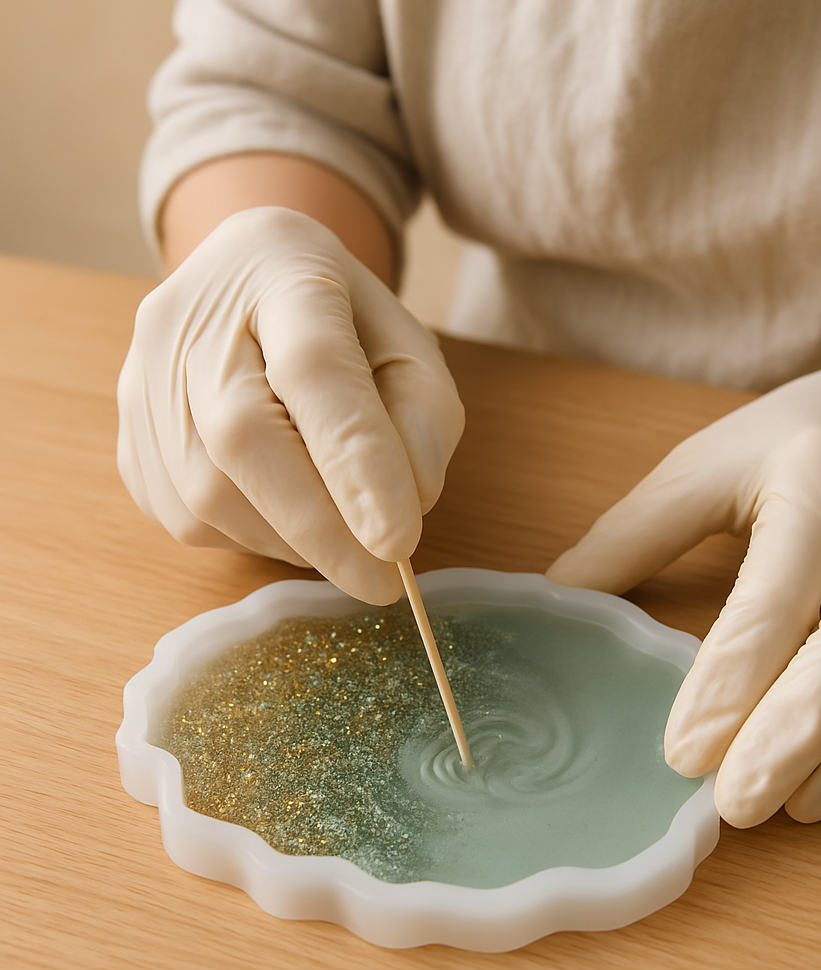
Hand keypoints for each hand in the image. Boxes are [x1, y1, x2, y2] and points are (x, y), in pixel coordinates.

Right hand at [117, 207, 463, 603]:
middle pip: (242, 436)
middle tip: (380, 582)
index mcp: (282, 269)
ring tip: (339, 536)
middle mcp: (192, 315)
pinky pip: (181, 515)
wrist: (249, 285)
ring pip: (205, 491)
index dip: (355, 461)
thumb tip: (406, 505)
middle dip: (320, 529)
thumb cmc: (343, 323)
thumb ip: (424, 417)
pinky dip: (249, 536)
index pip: (314, 368)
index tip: (398, 541)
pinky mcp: (128, 431)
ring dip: (288, 539)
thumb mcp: (410, 349)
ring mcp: (143, 373)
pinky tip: (286, 518)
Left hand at [548, 318, 820, 825]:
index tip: (682, 752)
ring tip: (796, 804)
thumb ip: (635, 530)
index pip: (772, 598)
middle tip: (737, 805)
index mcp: (815, 482)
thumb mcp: (706, 463)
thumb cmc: (797, 440)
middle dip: (794, 737)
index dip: (728, 682)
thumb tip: (560, 594)